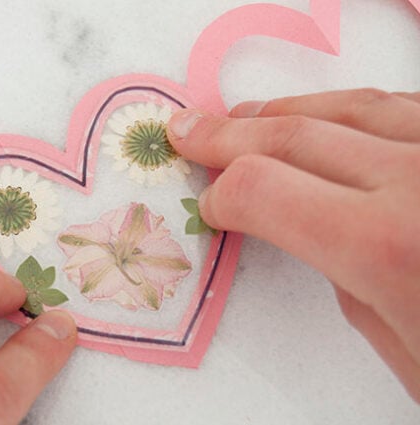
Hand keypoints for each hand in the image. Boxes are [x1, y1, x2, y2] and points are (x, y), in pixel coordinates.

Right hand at [167, 89, 419, 401]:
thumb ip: (349, 281)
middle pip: (294, 134)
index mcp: (390, 248)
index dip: (224, 195)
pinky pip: (406, 107)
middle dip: (229, 135)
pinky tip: (325, 118)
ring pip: (350, 107)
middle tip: (190, 130)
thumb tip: (315, 234)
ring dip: (285, 112)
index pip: (263, 190)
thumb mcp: (406, 353)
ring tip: (246, 118)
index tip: (212, 207)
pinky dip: (350, 109)